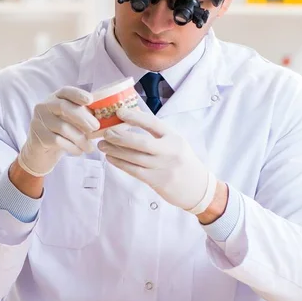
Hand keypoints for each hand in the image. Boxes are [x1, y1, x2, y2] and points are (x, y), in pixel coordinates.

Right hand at [17, 87, 99, 176]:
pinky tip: (79, 151)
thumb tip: (104, 116)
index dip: (78, 94)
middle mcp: (44, 106)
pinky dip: (72, 147)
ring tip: (90, 147)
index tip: (91, 100)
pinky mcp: (38, 136)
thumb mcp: (72, 120)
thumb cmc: (62, 132)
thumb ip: (84, 115)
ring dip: (80, 139)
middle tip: (96, 128)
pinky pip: (58, 141)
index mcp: (55, 98)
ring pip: (63, 127)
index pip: (65, 91)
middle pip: (64, 107)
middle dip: (83, 118)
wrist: (41, 151)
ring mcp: (39, 121)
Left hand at [97, 107, 216, 214]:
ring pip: (134, 157)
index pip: (152, 123)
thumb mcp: (176, 143)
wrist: (198, 188)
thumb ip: (158, 135)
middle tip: (106, 133)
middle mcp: (169, 151)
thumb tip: (131, 121)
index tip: (119, 112)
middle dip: (120, 136)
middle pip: (140, 142)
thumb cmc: (183, 162)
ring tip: (103, 145)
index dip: (135, 116)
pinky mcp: (157, 181)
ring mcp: (163, 167)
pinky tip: (111, 158)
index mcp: (174, 138)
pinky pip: (134, 170)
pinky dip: (120, 163)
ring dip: (115, 151)